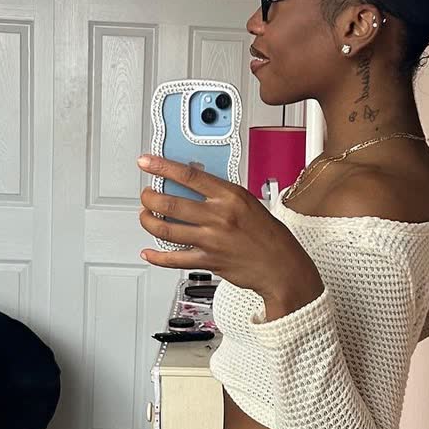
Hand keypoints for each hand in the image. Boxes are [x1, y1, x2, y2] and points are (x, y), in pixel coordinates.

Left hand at [137, 154, 321, 300]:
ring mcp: (211, 240)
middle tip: (146, 195)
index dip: (162, 166)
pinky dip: (157, 256)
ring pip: (166, 230)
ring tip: (146, 217)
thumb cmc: (269, 235)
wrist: (281, 267)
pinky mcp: (208, 261)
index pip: (189, 175)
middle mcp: (219, 217)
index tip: (147, 162)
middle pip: (170, 203)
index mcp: (230, 196)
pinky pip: (174, 259)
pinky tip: (149, 251)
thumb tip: (194, 183)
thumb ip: (221, 194)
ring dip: (148, 222)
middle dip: (149, 198)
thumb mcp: (249, 202)